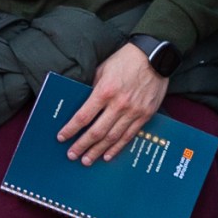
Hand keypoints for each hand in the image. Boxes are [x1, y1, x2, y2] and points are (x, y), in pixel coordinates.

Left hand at [62, 41, 170, 163]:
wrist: (155, 57)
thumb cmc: (126, 60)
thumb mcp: (103, 70)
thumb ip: (93, 88)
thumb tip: (84, 104)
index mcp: (105, 91)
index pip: (84, 116)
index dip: (71, 129)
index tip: (62, 137)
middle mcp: (119, 104)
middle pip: (96, 131)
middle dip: (82, 145)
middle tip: (72, 155)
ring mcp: (133, 112)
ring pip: (112, 137)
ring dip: (98, 150)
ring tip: (87, 160)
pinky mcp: (145, 115)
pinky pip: (129, 135)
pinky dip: (117, 147)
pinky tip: (108, 155)